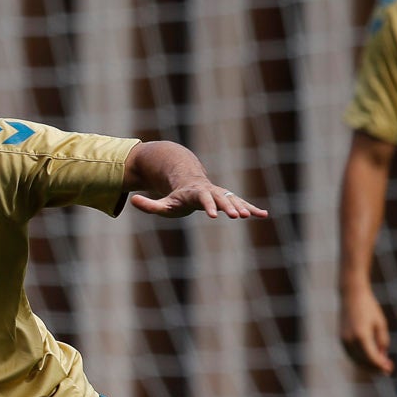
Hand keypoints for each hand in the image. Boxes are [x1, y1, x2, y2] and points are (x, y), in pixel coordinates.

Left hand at [127, 178, 266, 219]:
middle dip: (230, 206)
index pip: (203, 200)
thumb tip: (132, 201)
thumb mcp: (161, 203)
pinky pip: (241, 203)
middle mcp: (211, 192)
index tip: (215, 216)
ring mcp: (221, 194)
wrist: (188, 180)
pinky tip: (264, 215)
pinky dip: (252, 208)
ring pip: (234, 200)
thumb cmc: (175, 196)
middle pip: (222, 198)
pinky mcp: (227, 200)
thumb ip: (148, 204)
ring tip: (254, 215)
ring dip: (244, 207)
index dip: (209, 206)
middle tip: (238, 215)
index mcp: (196, 193)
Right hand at [339, 285, 393, 374]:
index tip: (390, 368)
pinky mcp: (341, 339)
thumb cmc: (369, 308)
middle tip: (387, 371)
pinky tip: (370, 359)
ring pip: (356, 360)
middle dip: (375, 368)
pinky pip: (351, 354)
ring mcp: (344, 340)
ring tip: (379, 367)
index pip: (372, 358)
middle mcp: (350, 340)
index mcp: (361, 336)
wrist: (351, 296)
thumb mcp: (381, 324)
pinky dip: (360, 359)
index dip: (381, 365)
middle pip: (363, 361)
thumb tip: (382, 356)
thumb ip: (382, 341)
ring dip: (367, 365)